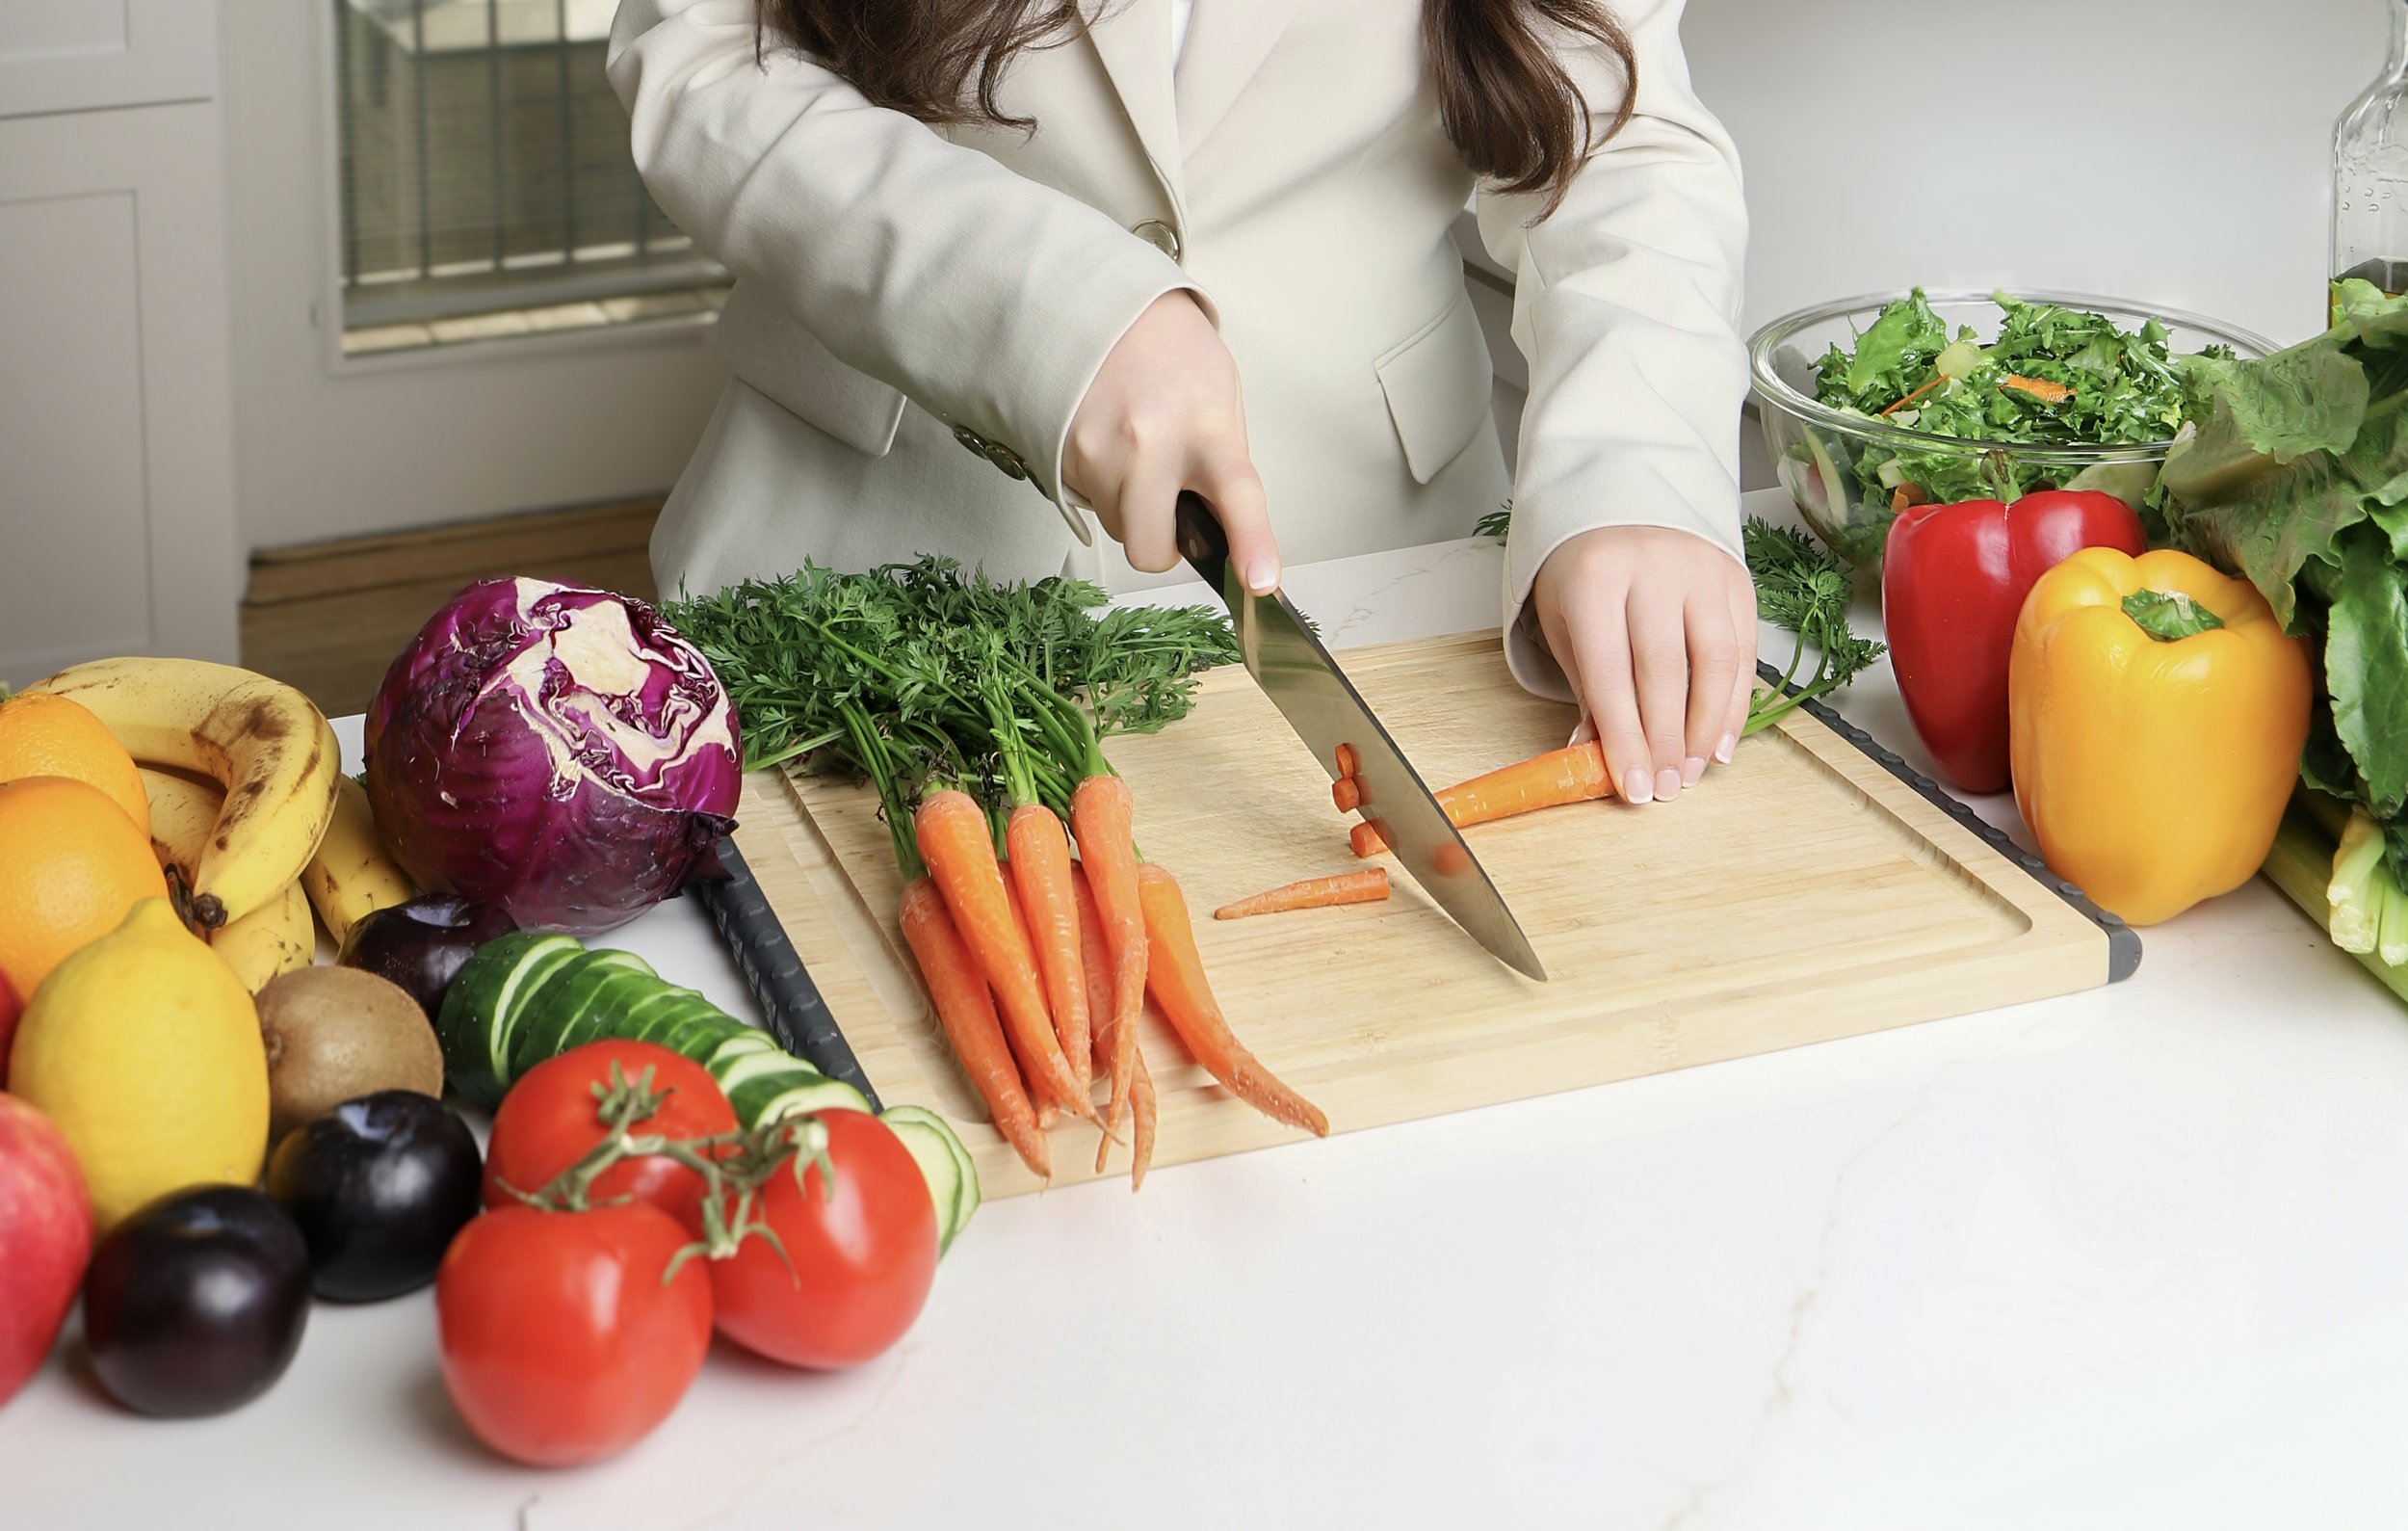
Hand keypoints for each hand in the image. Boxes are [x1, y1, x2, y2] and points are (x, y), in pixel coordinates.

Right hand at [1063, 292, 1281, 592]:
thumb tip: (1224, 524)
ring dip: (1131, 511)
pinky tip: (1110, 445)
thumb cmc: (1168, 349)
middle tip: (1172, 507)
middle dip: (1163, 544)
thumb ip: (1224, 460)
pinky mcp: (1062, 456)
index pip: (1237, 494)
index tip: (1261, 582)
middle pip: (1151, 547)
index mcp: (1204, 425)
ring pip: (1117, 530)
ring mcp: (1099, 452)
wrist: (1096, 305)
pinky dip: (1103, 488)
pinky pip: (1090, 504)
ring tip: (1136, 457)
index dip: (1251, 543)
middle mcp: (1149, 442)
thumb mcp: (1220, 395)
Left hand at [1530, 525, 1757, 804]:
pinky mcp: (1735, 577)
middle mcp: (1652, 568)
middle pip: (1665, 670)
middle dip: (1667, 740)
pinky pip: (1744, 650)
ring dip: (1707, 727)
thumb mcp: (1566, 623)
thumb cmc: (1586, 573)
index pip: (1611, 671)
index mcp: (1595, 578)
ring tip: (1693, 771)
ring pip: (1715, 661)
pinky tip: (1721, 742)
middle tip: (1666, 788)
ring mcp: (1700, 569)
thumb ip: (1586, 688)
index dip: (1624, 736)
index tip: (1634, 785)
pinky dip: (1736, 702)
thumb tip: (1596, 756)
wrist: (1621, 501)